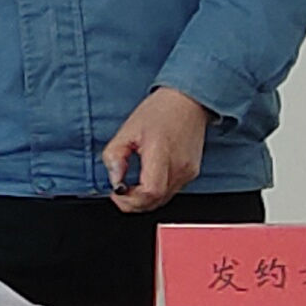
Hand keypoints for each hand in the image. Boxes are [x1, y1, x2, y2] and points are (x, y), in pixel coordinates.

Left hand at [100, 85, 212, 212]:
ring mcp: (188, 172)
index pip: (150, 192)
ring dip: (144, 199)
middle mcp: (179, 166)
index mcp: (162, 153)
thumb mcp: (128, 129)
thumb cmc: (161, 111)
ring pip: (163, 199)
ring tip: (131, 186)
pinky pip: (171, 191)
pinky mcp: (191, 173)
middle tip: (120, 193)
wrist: (188, 101)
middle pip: (156, 200)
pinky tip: (146, 181)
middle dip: (134, 203)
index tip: (116, 194)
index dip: (131, 200)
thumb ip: (115, 156)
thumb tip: (114, 179)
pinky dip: (156, 192)